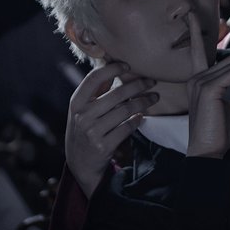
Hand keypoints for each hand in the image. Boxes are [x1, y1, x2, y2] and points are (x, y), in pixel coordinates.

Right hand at [65, 62, 158, 197]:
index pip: (94, 78)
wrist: (79, 164)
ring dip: (144, 102)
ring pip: (126, 110)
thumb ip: (96, 90)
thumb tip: (110, 65)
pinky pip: (127, 127)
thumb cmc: (83, 129)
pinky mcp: (104, 146)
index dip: (112, 69)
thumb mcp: (82, 109)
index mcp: (76, 102)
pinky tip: (142, 116)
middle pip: (117, 93)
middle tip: (152, 81)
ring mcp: (93, 132)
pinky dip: (137, 120)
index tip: (128, 65)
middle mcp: (82, 116)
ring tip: (154, 97)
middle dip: (138, 85)